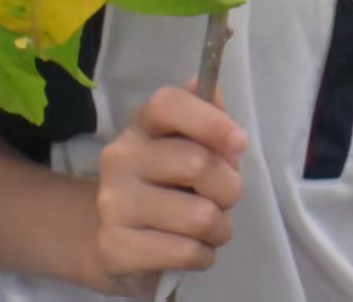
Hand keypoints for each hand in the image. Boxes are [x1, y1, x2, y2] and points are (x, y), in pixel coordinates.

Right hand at [94, 86, 246, 298]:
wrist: (118, 244)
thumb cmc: (170, 188)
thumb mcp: (191, 149)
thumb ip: (210, 124)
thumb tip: (213, 97)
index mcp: (141, 127)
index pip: (168, 104)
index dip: (210, 121)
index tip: (239, 142)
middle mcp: (120, 159)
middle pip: (198, 164)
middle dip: (230, 188)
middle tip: (224, 200)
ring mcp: (113, 204)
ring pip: (199, 216)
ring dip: (219, 229)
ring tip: (208, 229)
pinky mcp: (116, 248)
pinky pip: (186, 252)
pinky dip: (202, 256)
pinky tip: (190, 250)